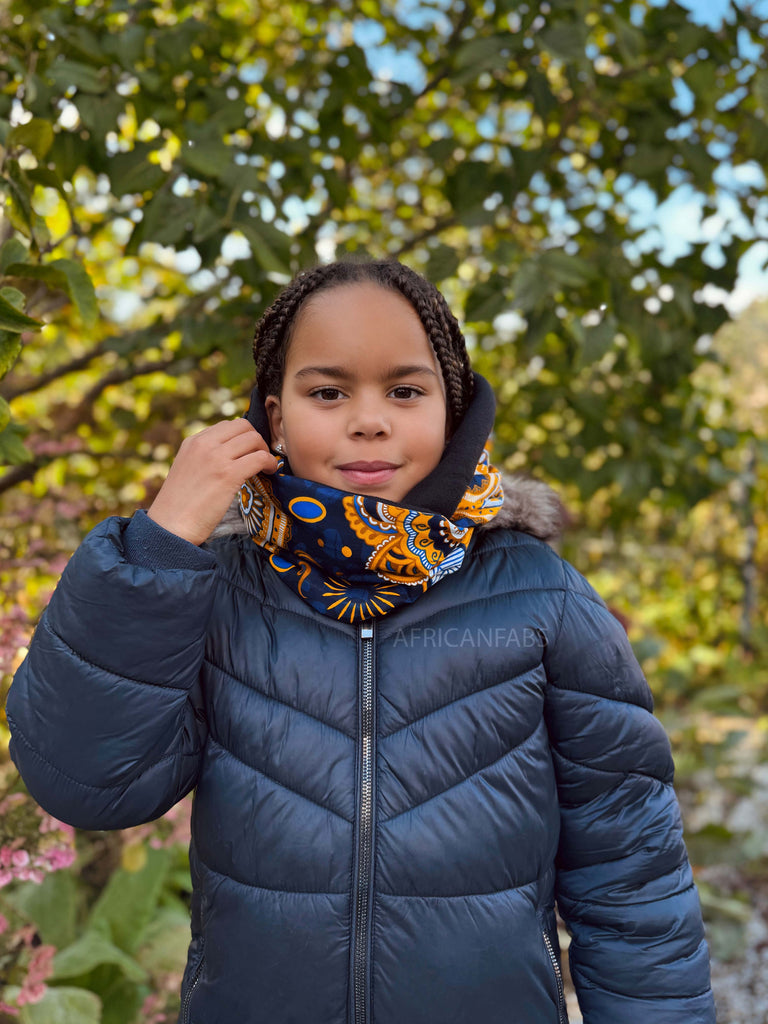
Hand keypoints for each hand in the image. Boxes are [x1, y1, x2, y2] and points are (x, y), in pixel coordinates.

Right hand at [146, 420, 277, 544]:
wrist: (170, 525)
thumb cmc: (180, 505)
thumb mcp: (187, 469)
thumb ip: (204, 457)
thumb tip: (230, 454)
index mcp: (193, 441)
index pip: (226, 425)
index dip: (243, 436)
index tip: (248, 450)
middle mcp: (204, 444)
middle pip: (243, 426)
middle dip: (256, 439)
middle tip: (259, 456)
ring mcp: (217, 458)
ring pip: (254, 439)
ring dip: (264, 451)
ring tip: (265, 466)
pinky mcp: (229, 474)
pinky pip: (259, 458)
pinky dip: (269, 463)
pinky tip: (269, 472)